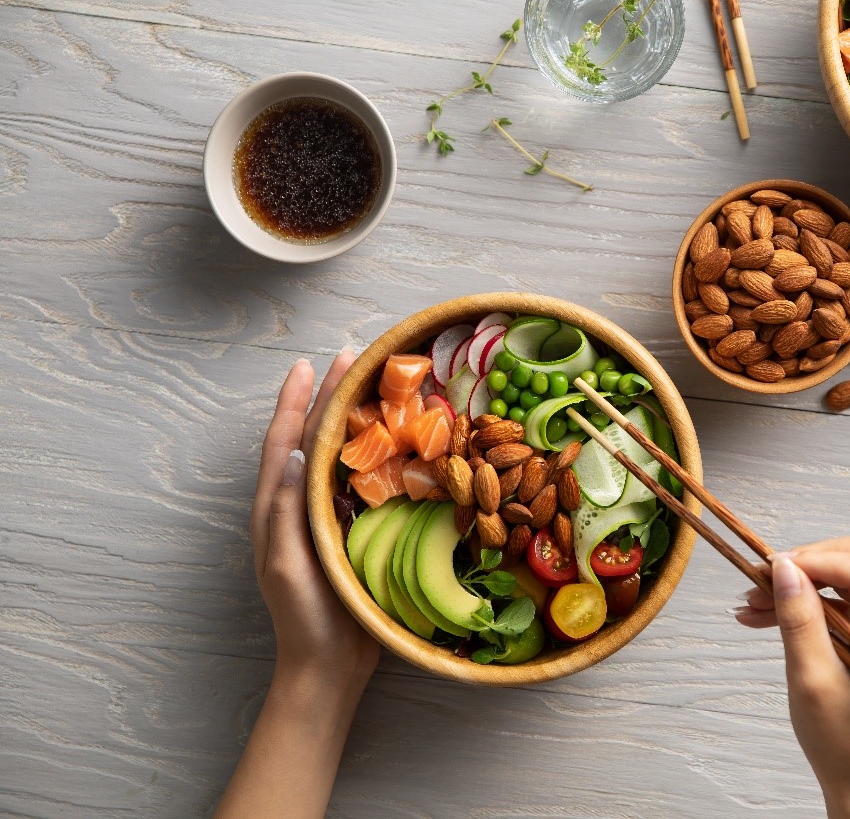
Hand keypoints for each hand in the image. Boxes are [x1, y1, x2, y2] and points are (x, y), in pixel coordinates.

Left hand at [217, 353, 377, 818]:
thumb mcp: (289, 563)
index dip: (296, 403)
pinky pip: (358, 485)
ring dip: (349, 422)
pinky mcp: (348, 535)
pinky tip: (392, 445)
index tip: (309, 364)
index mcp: (276, 511)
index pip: (284, 444)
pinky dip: (371, 457)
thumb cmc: (305, 618)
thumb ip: (286, 509)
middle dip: (327, 399)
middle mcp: (298, 508)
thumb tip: (292, 453)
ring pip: (334, 459)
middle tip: (351, 361)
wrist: (328, 668)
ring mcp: (323, 521)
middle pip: (310, 442)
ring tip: (370, 389)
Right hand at [735, 537, 849, 818]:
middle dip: (801, 567)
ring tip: (753, 606)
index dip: (808, 559)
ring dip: (800, 584)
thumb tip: (782, 566)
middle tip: (755, 586)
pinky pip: (845, 596)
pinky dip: (809, 601)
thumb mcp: (811, 678)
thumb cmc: (841, 740)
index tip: (764, 570)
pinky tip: (768, 615)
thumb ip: (799, 618)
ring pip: (845, 573)